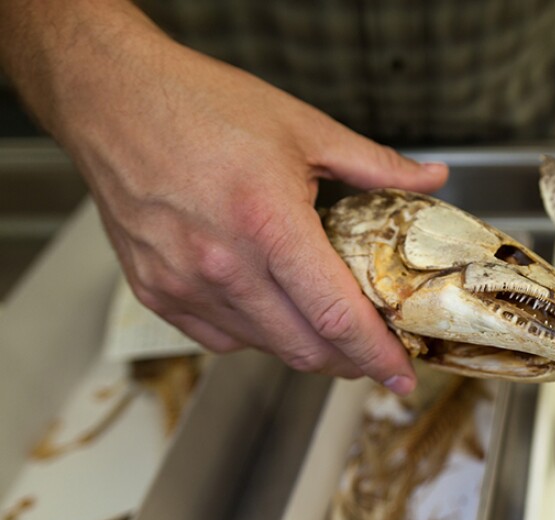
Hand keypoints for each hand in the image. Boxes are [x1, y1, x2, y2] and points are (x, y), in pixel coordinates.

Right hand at [6, 5, 446, 393]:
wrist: (113, 98)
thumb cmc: (202, 106)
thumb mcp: (303, 128)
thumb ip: (375, 165)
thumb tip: (431, 178)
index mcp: (268, 223)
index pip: (335, 316)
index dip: (376, 355)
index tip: (402, 377)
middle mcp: (222, 265)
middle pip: (304, 347)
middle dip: (348, 360)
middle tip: (374, 351)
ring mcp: (182, 284)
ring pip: (264, 347)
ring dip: (306, 347)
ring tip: (328, 327)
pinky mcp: (155, 291)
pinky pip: (220, 338)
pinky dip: (258, 336)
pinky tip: (273, 313)